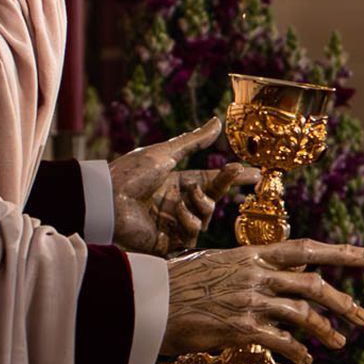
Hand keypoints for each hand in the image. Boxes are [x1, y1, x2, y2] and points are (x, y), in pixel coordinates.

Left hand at [109, 118, 257, 254]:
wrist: (108, 199)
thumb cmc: (132, 172)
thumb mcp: (166, 152)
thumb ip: (194, 140)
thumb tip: (218, 120)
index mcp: (175, 182)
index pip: (210, 180)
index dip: (232, 177)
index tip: (255, 174)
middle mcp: (176, 203)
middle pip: (211, 199)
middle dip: (224, 188)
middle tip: (233, 175)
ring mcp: (171, 224)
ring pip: (204, 218)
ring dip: (201, 206)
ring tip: (186, 200)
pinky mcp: (165, 242)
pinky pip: (190, 236)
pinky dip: (189, 224)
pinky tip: (178, 216)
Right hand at [162, 239, 363, 363]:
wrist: (148, 300)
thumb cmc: (179, 283)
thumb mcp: (219, 262)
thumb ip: (250, 267)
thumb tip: (277, 275)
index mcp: (252, 253)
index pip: (307, 249)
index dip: (343, 252)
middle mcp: (256, 273)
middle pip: (313, 284)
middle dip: (345, 301)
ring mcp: (250, 299)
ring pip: (302, 314)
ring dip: (325, 331)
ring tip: (339, 343)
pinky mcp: (241, 327)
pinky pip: (281, 341)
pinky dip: (298, 351)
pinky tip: (306, 359)